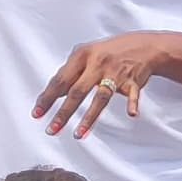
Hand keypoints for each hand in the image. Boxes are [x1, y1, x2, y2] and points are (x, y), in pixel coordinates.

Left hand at [36, 33, 169, 139]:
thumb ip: (71, 72)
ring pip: (100, 97)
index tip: (37, 113)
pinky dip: (132, 103)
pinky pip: (132, 94)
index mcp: (83, 55)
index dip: (47, 97)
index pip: (60, 80)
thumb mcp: (88, 54)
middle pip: (77, 91)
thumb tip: (54, 93)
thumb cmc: (110, 52)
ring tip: (78, 134)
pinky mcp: (132, 81)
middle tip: (52, 129)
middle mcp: (98, 63)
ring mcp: (115, 72)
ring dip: (89, 117)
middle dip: (63, 112)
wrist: (144, 46)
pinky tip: (131, 114)